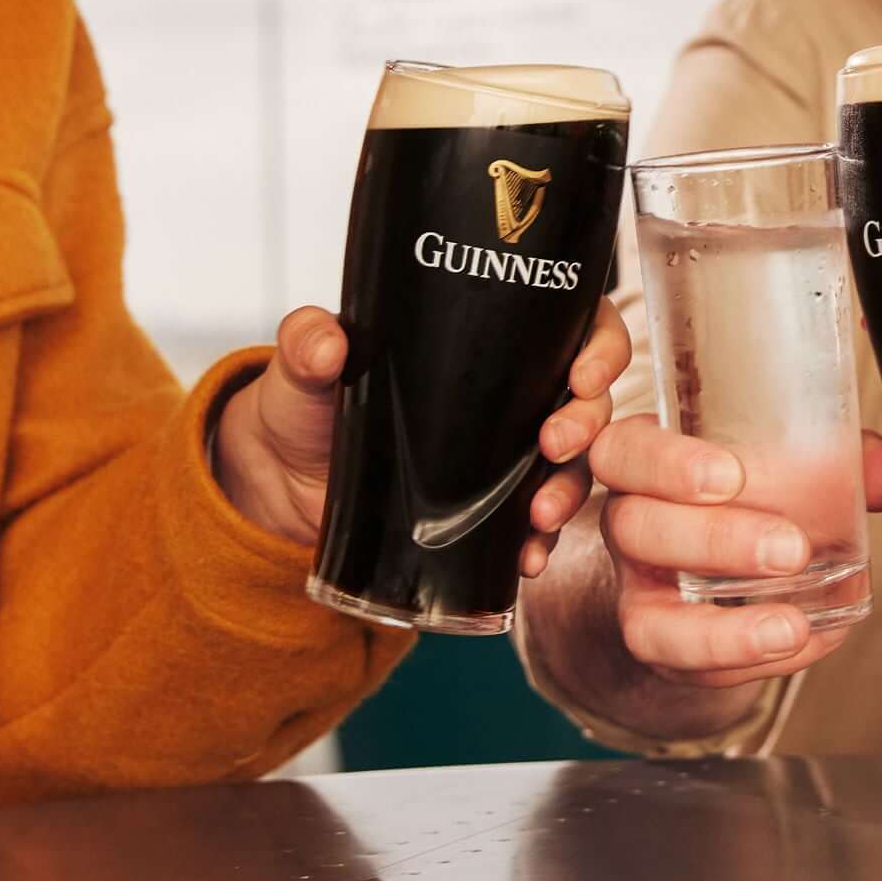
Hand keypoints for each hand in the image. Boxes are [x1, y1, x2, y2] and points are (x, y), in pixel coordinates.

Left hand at [215, 299, 629, 564]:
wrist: (284, 482)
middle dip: (587, 423)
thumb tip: (325, 341)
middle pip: (586, 398)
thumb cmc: (304, 405)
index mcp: (486, 338)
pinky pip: (534, 525)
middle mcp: (509, 393)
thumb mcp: (302, 367)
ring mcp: (503, 455)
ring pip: (571, 465)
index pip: (570, 323)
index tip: (582, 372)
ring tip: (540, 514)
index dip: (597, 344)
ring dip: (570, 488)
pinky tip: (527, 556)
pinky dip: (539, 542)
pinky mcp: (488, 509)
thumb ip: (307, 342)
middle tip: (555, 442)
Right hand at [559, 415, 881, 690]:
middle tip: (791, 550)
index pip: (625, 451)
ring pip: (651, 620)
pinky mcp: (663, 647)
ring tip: (792, 626)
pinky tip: (805, 643)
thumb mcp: (779, 465)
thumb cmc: (741, 496)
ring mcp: (638, 595)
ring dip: (726, 630)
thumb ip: (837, 461)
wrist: (703, 567)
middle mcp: (627, 526)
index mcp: (643, 462)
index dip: (666, 464)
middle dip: (714, 541)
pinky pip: (691, 668)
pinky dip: (750, 660)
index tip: (731, 475)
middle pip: (635, 529)